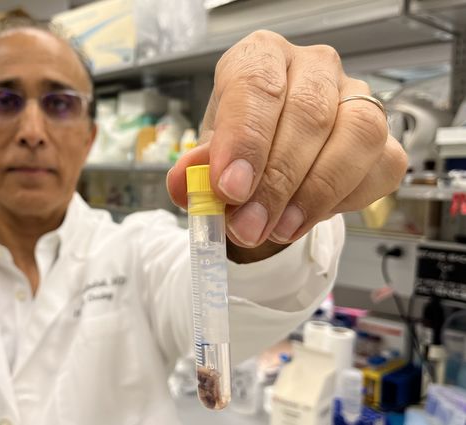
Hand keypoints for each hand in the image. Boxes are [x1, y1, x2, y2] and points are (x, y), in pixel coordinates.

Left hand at [167, 31, 406, 260]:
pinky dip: (344, 201)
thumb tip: (183, 183)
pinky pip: (380, 166)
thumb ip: (195, 170)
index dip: (245, 139)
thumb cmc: (239, 150)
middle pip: (310, 113)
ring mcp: (357, 97)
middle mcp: (314, 67)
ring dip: (315, 193)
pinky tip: (306, 219)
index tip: (230, 188)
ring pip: (357, 134)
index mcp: (262, 57)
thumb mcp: (208, 158)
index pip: (257, 85)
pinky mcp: (384, 137)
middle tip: (248, 226)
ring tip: (278, 230)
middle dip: (276, 180)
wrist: (268, 167)